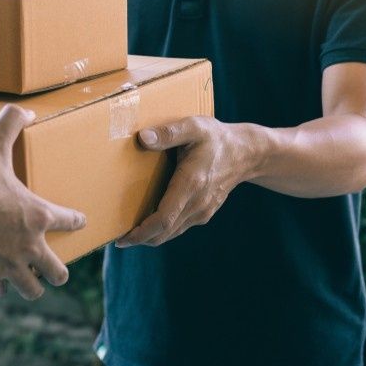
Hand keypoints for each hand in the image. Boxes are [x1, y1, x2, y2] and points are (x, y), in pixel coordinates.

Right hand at [0, 104, 86, 299]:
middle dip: (58, 272)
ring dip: (32, 286)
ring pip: (31, 288)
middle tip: (56, 271)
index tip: (82, 221)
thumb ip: (10, 123)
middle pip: (57, 271)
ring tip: (32, 284)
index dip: (77, 220)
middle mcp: (29, 246)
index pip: (69, 219)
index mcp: (36, 214)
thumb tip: (27, 109)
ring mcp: (8, 265)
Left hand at [116, 116, 246, 247]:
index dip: (141, 233)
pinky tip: (150, 222)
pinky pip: (179, 227)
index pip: (163, 219)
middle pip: (164, 233)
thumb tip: (143, 138)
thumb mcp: (193, 127)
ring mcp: (202, 211)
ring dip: (150, 237)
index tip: (122, 238)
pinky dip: (163, 230)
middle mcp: (197, 203)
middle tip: (119, 239)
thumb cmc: (215, 137)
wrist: (246, 153)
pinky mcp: (204, 212)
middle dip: (140, 239)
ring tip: (130, 233)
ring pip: (171, 233)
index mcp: (191, 184)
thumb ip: (168, 133)